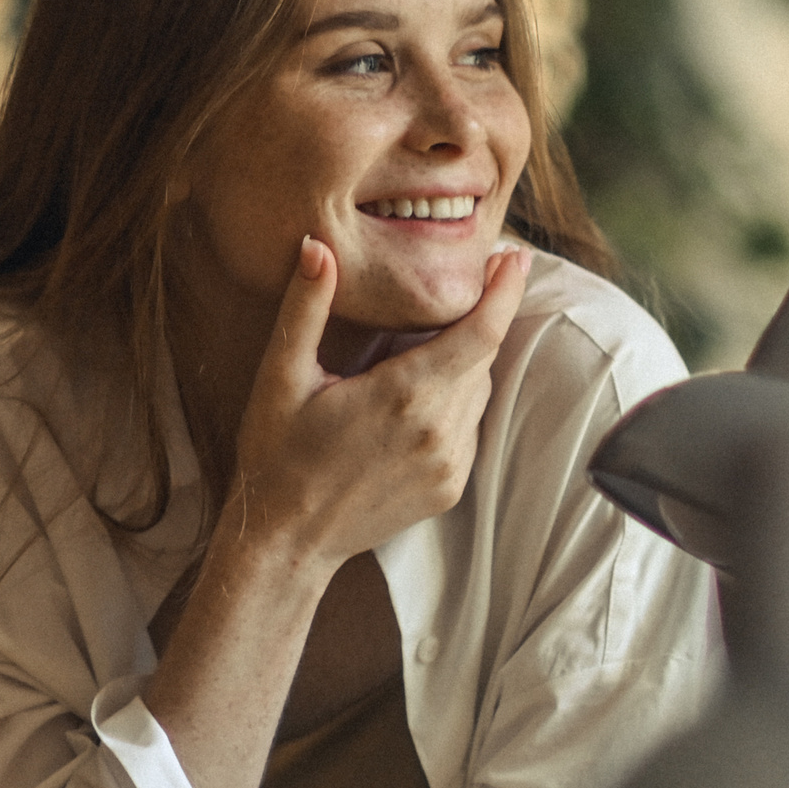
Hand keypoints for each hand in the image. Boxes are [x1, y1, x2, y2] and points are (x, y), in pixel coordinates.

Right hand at [228, 237, 532, 570]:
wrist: (286, 541)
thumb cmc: (277, 455)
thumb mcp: (281, 376)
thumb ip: (305, 307)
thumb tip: (317, 247)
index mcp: (404, 394)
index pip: (482, 331)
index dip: (504, 290)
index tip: (511, 258)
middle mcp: (438, 431)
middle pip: (483, 356)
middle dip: (480, 317)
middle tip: (464, 284)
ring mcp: (450, 464)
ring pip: (479, 390)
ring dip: (466, 361)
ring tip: (425, 345)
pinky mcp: (451, 487)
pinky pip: (470, 427)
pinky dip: (455, 401)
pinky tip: (414, 398)